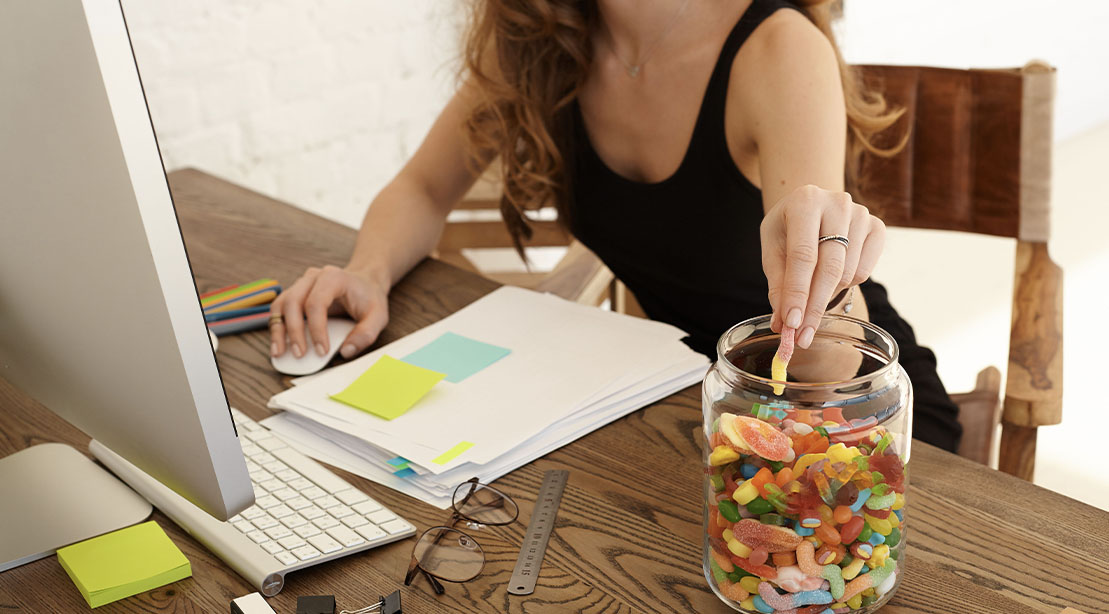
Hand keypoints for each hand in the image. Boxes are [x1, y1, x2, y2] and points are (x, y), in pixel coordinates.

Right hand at [269, 265, 388, 359]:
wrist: (365, 283)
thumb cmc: (369, 298)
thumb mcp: (378, 316)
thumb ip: (366, 334)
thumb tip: (346, 352)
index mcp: (333, 278)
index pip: (316, 303)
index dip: (316, 329)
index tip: (322, 351)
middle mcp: (313, 277)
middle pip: (293, 302)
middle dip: (294, 331)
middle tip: (299, 354)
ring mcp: (301, 284)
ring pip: (281, 304)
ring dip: (278, 329)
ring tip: (279, 352)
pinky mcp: (295, 294)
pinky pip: (280, 309)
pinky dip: (277, 326)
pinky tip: (279, 344)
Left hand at [761, 185, 884, 348]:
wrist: (810, 205)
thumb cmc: (787, 229)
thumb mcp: (773, 250)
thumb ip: (778, 285)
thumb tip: (783, 325)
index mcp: (804, 201)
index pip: (802, 256)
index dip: (797, 293)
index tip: (791, 325)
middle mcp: (837, 203)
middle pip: (829, 268)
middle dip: (814, 307)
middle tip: (802, 337)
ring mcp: (861, 213)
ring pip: (847, 274)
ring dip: (827, 294)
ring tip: (811, 288)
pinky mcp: (878, 227)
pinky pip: (863, 272)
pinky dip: (846, 283)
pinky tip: (832, 274)